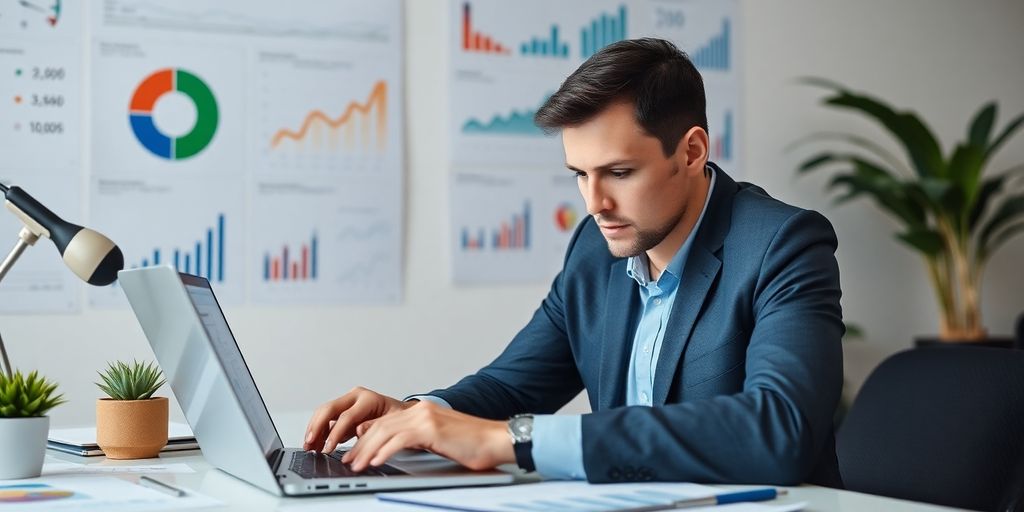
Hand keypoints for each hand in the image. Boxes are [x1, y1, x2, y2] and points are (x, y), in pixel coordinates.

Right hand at [303, 386, 414, 451]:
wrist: (400, 413)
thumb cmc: (398, 418)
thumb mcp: (392, 424)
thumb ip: (374, 427)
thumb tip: (358, 431)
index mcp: (368, 399)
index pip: (347, 416)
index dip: (335, 433)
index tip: (328, 448)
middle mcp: (355, 397)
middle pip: (329, 409)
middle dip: (316, 427)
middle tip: (309, 444)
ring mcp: (348, 402)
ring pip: (324, 412)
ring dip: (314, 430)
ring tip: (309, 447)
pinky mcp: (343, 410)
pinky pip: (327, 419)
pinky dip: (319, 431)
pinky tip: (316, 444)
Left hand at [341, 400, 514, 471]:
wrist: (498, 440)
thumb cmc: (474, 445)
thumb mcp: (439, 440)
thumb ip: (417, 439)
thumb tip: (394, 447)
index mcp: (423, 412)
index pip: (386, 422)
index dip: (366, 437)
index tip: (354, 452)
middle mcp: (422, 410)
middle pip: (381, 425)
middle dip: (360, 444)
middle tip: (348, 460)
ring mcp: (426, 418)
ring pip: (386, 431)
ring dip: (366, 449)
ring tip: (356, 464)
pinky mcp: (432, 429)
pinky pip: (400, 440)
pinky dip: (384, 451)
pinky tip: (375, 462)